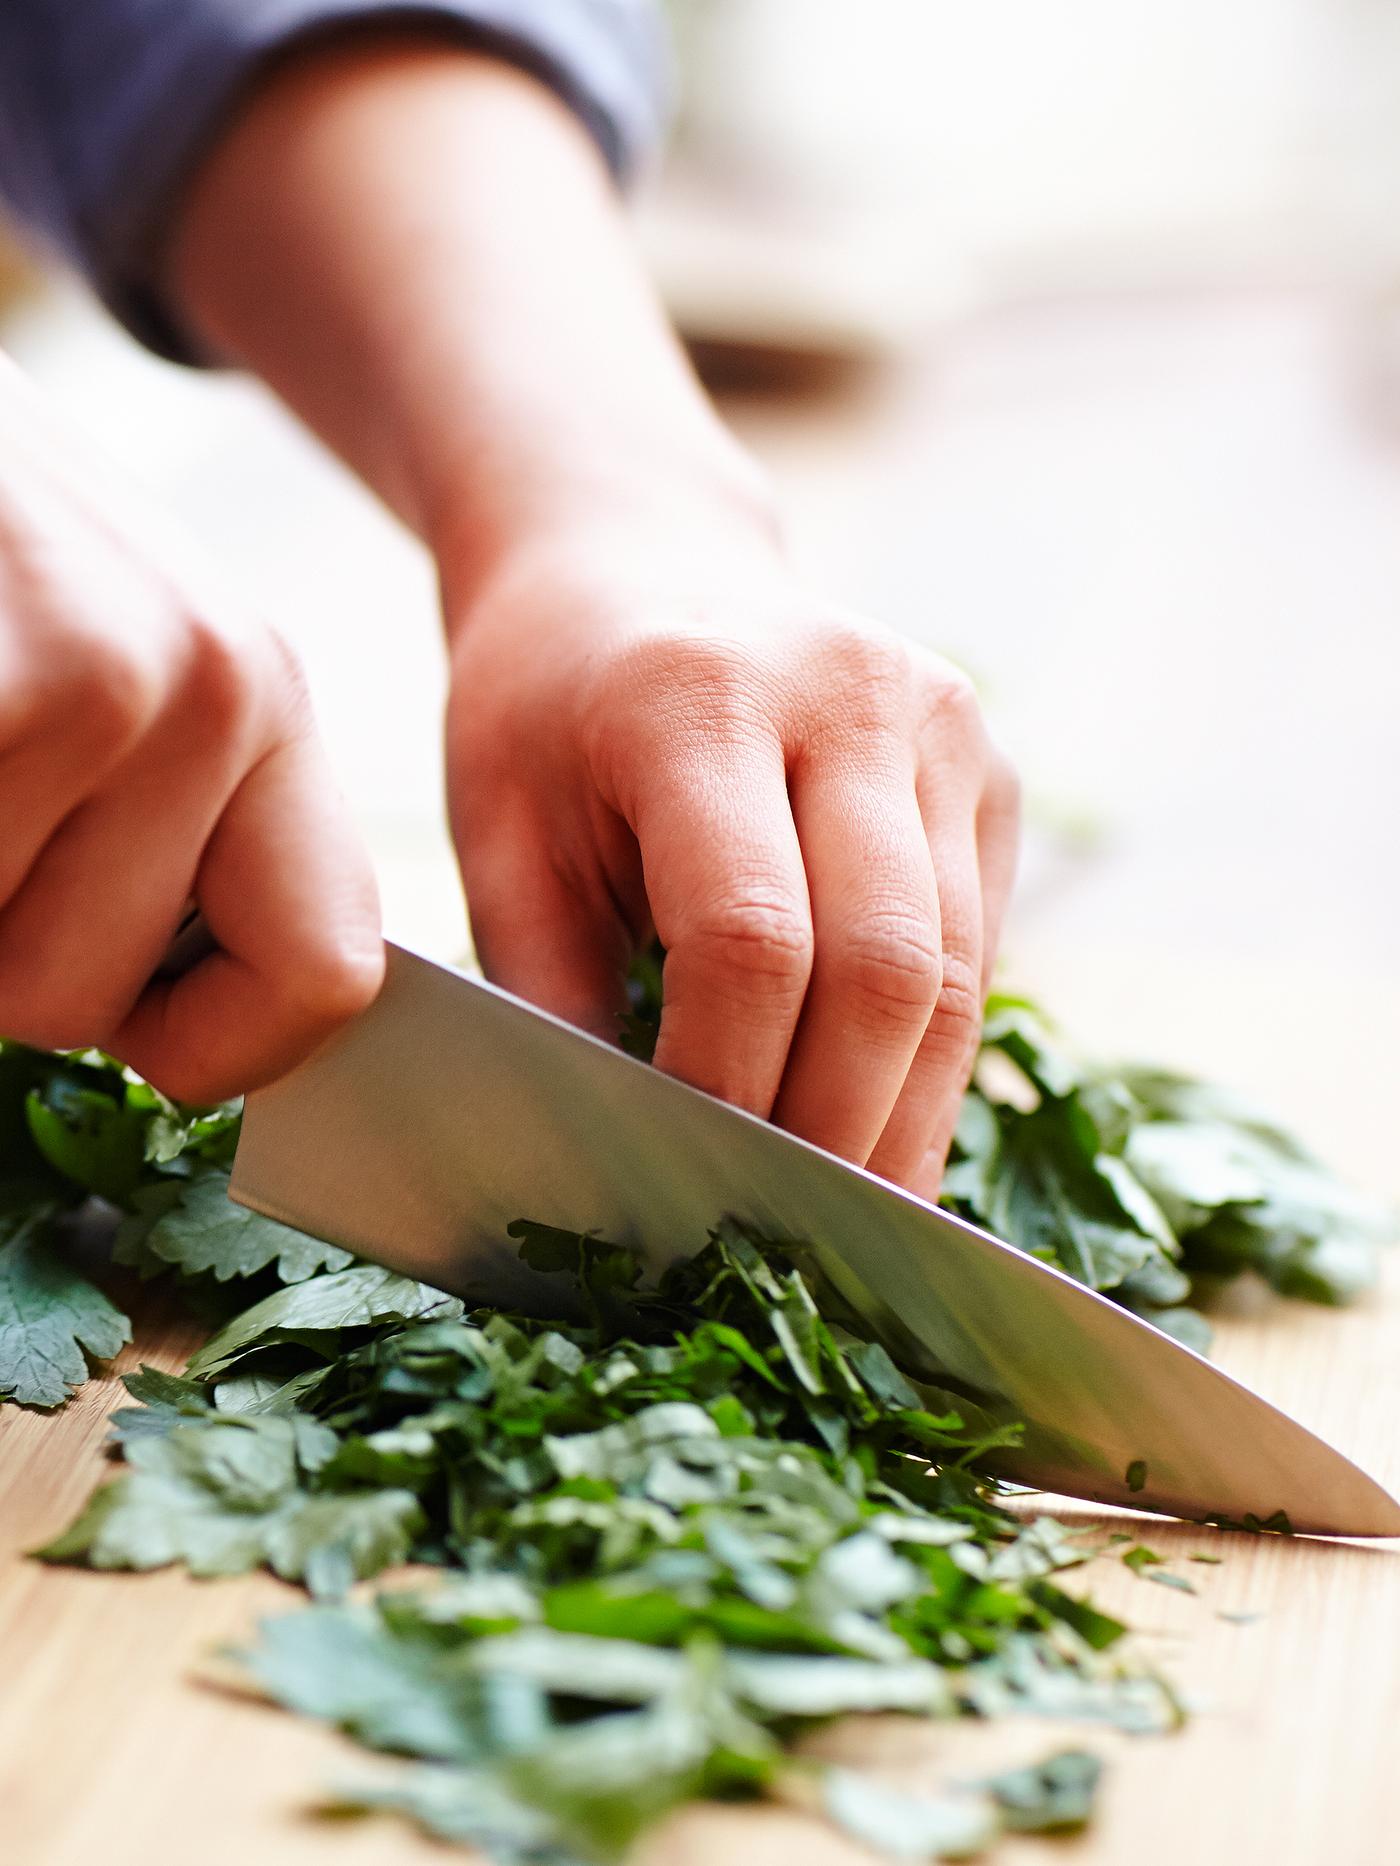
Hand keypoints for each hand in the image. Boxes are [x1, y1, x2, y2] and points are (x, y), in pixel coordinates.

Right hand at [0, 358, 382, 1100]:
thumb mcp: (118, 674)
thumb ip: (166, 836)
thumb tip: (164, 1031)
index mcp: (267, 706)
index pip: (326, 973)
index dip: (216, 1050)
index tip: (133, 1030)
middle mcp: (219, 690)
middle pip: (89, 1005)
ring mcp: (100, 678)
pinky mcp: (1, 680)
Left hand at [445, 525, 1018, 1194]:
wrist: (638, 566)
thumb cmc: (544, 712)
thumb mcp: (501, 836)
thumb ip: (552, 996)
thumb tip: (615, 1171)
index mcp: (700, 697)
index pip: (751, 937)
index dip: (727, 1087)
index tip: (682, 1189)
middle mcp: (854, 693)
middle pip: (892, 969)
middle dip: (839, 1132)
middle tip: (787, 1245)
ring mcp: (944, 722)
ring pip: (962, 974)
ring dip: (904, 1116)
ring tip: (844, 1216)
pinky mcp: (987, 767)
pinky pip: (983, 946)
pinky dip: (929, 1056)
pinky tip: (873, 1119)